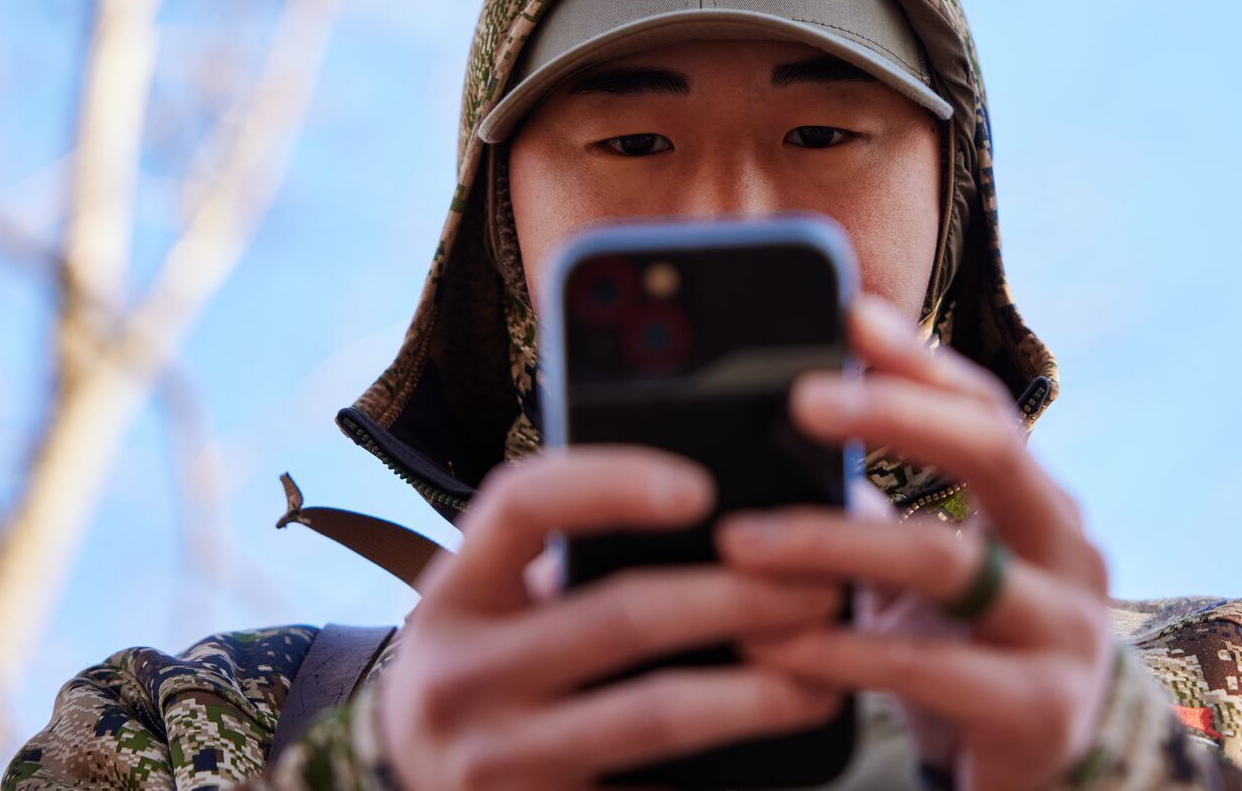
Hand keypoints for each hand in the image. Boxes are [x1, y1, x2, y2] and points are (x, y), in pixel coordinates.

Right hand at [379, 447, 847, 790]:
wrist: (417, 786)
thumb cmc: (489, 668)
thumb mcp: (495, 605)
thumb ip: (570, 562)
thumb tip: (725, 519)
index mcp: (455, 591)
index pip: (523, 503)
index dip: (613, 482)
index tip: (701, 488)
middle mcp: (459, 676)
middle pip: (621, 616)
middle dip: (739, 598)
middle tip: (821, 587)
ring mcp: (493, 762)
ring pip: (654, 713)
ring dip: (757, 692)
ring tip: (824, 673)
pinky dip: (730, 767)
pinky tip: (779, 747)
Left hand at [716, 296, 1114, 790]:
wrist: (1050, 783)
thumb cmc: (972, 658)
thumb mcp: (931, 576)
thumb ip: (873, 511)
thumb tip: (767, 440)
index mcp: (1039, 504)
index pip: (987, 408)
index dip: (921, 359)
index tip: (851, 314)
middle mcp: (1067, 551)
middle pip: (992, 451)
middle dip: (894, 414)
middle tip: (798, 398)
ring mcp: (1063, 630)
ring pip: (945, 560)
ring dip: (831, 544)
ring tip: (740, 541)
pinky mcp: (1037, 710)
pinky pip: (923, 668)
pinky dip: (836, 650)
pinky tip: (769, 641)